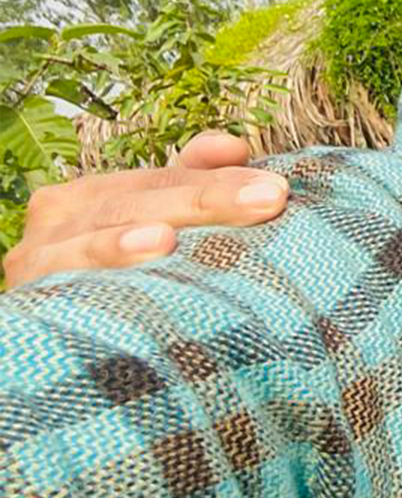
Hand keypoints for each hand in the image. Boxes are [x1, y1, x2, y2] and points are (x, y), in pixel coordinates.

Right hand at [4, 132, 285, 287]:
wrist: (72, 351)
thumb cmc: (127, 282)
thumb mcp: (162, 227)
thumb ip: (193, 183)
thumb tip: (233, 146)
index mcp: (94, 194)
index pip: (164, 178)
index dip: (219, 180)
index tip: (277, 188)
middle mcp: (60, 218)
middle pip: (138, 202)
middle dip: (203, 200)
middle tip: (267, 200)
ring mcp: (37, 259)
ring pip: (94, 236)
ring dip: (131, 237)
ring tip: (171, 237)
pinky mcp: (29, 300)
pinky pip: (61, 285)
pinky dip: (100, 264)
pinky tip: (138, 256)